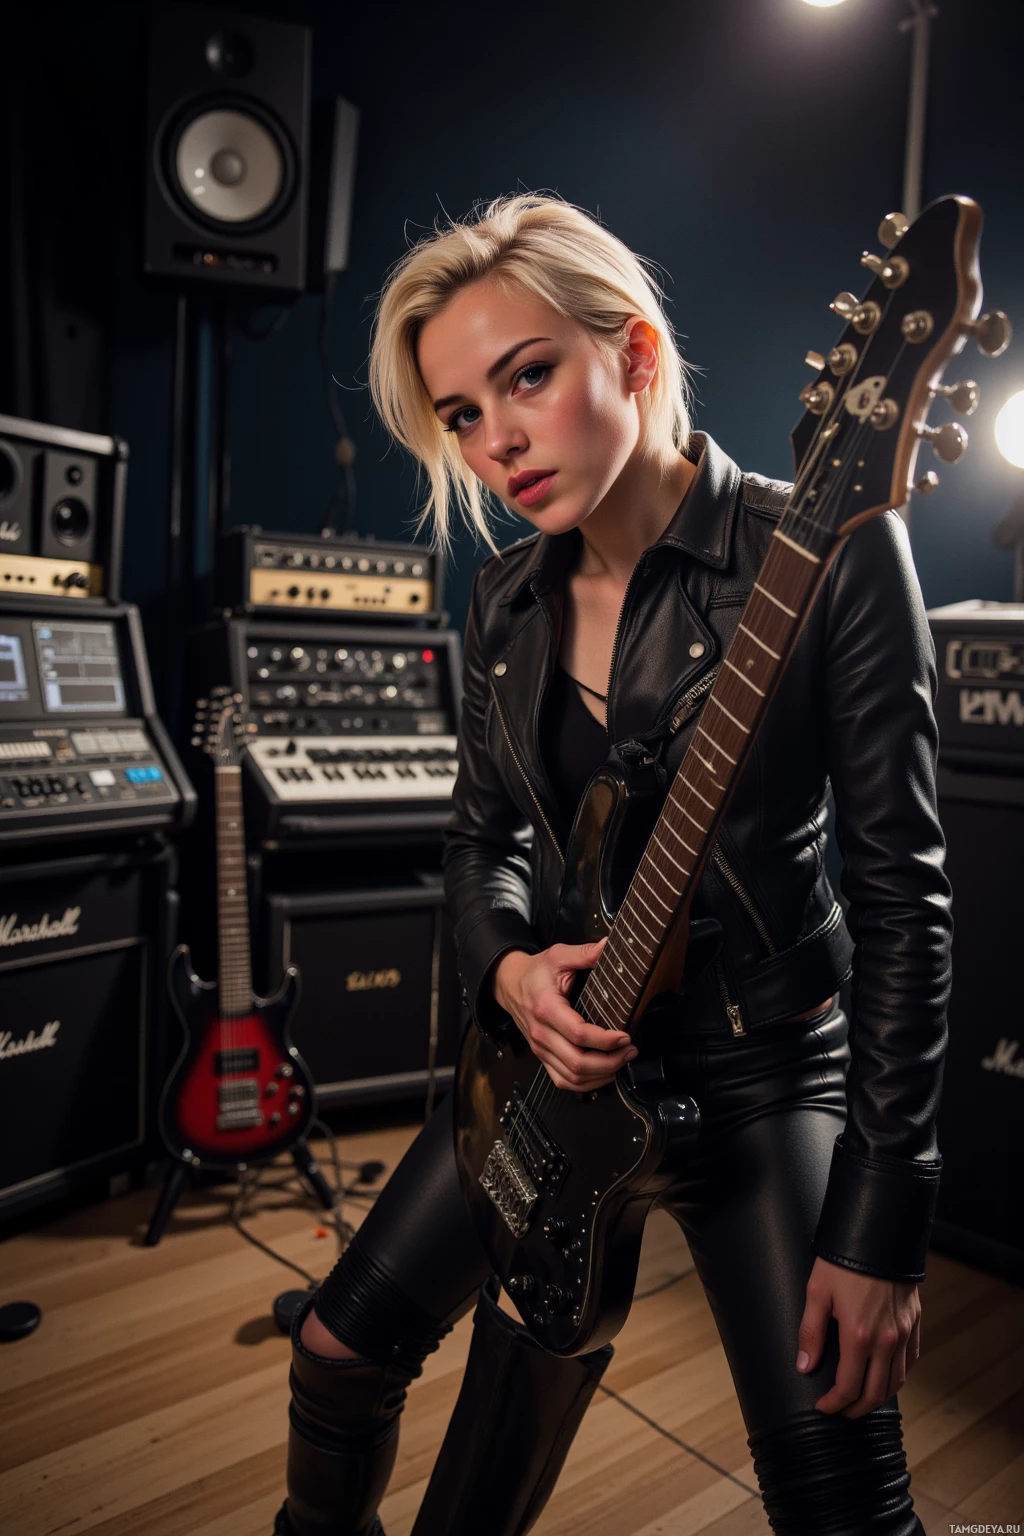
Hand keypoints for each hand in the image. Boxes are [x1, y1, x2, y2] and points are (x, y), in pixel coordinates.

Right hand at [492, 939, 637, 1090]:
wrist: (509, 984)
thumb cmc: (536, 972)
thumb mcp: (559, 955)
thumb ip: (585, 953)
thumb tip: (610, 945)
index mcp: (546, 1008)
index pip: (578, 1034)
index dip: (605, 1040)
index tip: (626, 1036)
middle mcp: (541, 1033)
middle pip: (577, 1062)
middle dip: (609, 1061)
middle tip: (630, 1051)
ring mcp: (540, 1048)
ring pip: (572, 1077)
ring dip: (601, 1075)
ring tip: (622, 1061)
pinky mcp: (542, 1057)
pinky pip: (563, 1081)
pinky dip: (586, 1084)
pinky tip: (604, 1074)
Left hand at [797, 1255, 920, 1416]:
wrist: (878, 1233)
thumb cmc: (843, 1261)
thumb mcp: (817, 1292)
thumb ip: (810, 1332)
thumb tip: (804, 1366)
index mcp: (859, 1336)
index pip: (848, 1387)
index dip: (834, 1404)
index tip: (823, 1407)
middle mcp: (886, 1340)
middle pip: (875, 1392)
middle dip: (856, 1409)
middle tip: (841, 1411)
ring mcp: (903, 1332)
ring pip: (897, 1381)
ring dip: (879, 1397)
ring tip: (861, 1399)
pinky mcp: (914, 1321)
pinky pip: (911, 1360)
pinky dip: (899, 1376)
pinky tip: (886, 1376)